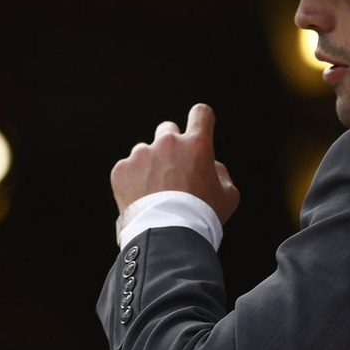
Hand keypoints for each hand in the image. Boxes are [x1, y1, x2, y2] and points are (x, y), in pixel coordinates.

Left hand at [111, 103, 239, 225]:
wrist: (168, 236)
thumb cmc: (203, 217)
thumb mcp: (228, 195)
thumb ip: (220, 172)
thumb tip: (209, 164)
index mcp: (196, 144)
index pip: (201, 113)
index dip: (201, 119)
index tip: (199, 128)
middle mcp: (168, 142)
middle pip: (168, 129)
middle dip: (171, 145)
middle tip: (173, 170)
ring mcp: (142, 154)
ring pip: (146, 151)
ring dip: (150, 165)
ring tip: (155, 194)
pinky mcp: (122, 169)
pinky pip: (128, 168)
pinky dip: (133, 181)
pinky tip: (141, 200)